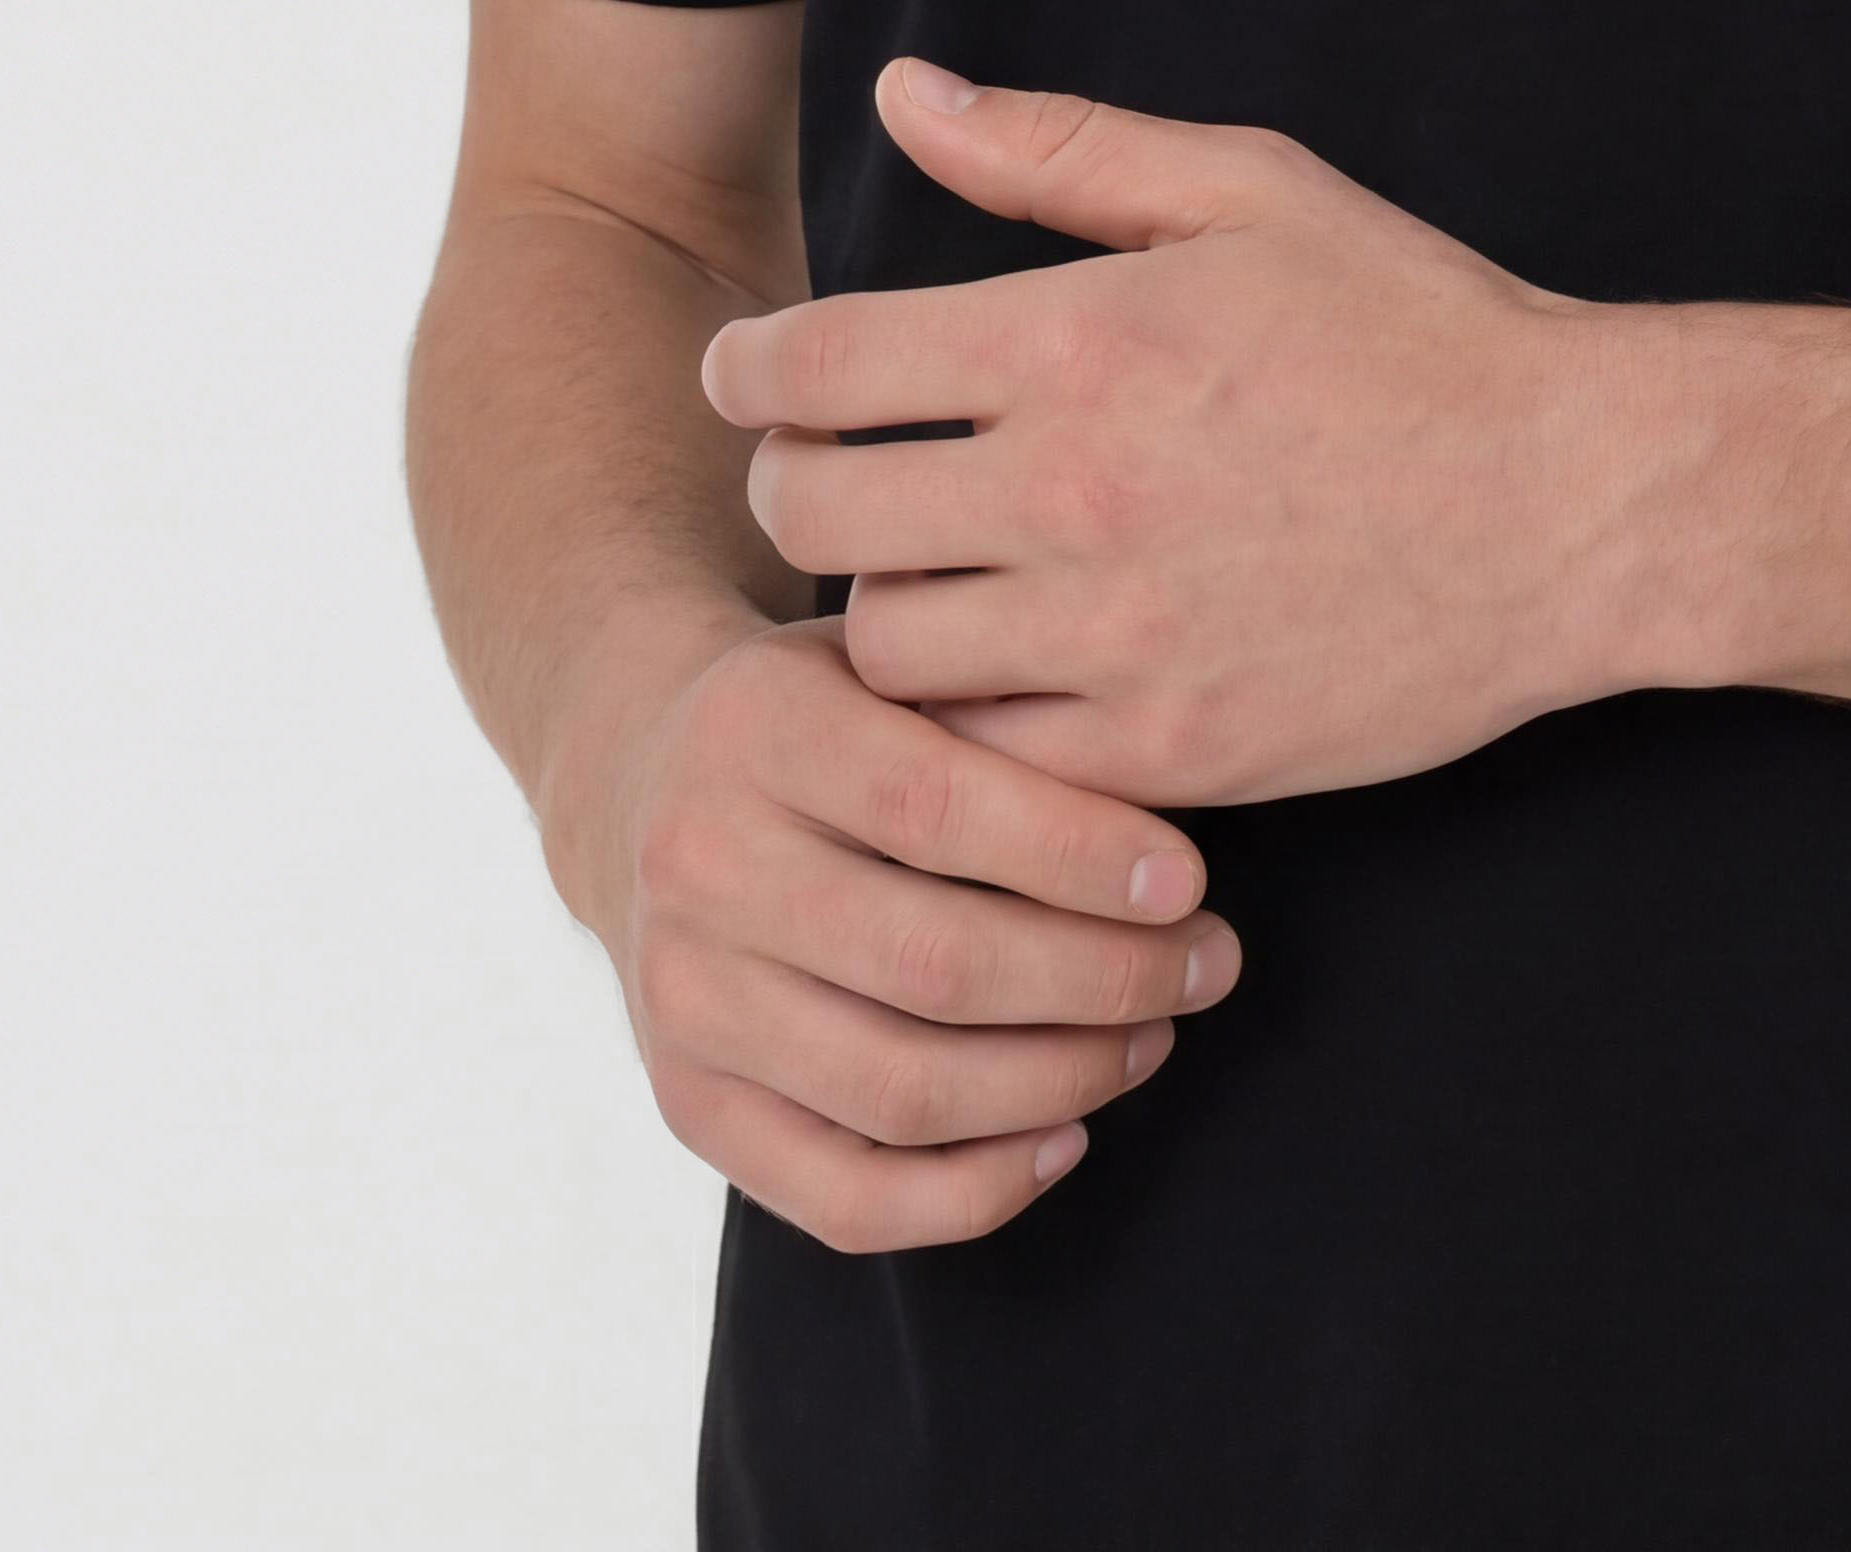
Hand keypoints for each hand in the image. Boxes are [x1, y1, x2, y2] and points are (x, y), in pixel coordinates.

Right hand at [558, 606, 1243, 1250]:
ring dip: (1060, 1081)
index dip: (1078, 856)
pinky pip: (842, 1198)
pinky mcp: (688, 1103)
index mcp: (759, 727)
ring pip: (899, 1091)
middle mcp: (700, 864)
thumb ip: (996, 707)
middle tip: (1208, 964)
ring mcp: (685, 999)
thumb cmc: (828, 709)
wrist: (642, 775)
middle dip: (1103, 980)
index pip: (937, 809)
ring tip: (1152, 1035)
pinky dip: (972, 1191)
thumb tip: (1164, 813)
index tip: (1189, 879)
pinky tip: (1065, 1135)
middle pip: (931, 965)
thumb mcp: (891, 652)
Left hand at [697, 66, 1659, 804]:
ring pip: (879, 645)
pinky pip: (983, 751)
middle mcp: (1072, 491)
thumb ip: (1058, 148)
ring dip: (877, 602)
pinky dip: (971, 708)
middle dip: (789, 485)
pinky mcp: (1163, 750)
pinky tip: (1012, 657)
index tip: (746, 374)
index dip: (747, 369)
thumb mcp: (1250, 191)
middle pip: (812, 515)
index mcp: (1080, 339)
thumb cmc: (1413, 328)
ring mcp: (1113, 636)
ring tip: (924, 565)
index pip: (815, 366)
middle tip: (821, 472)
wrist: (1573, 506)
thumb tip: (907, 93)